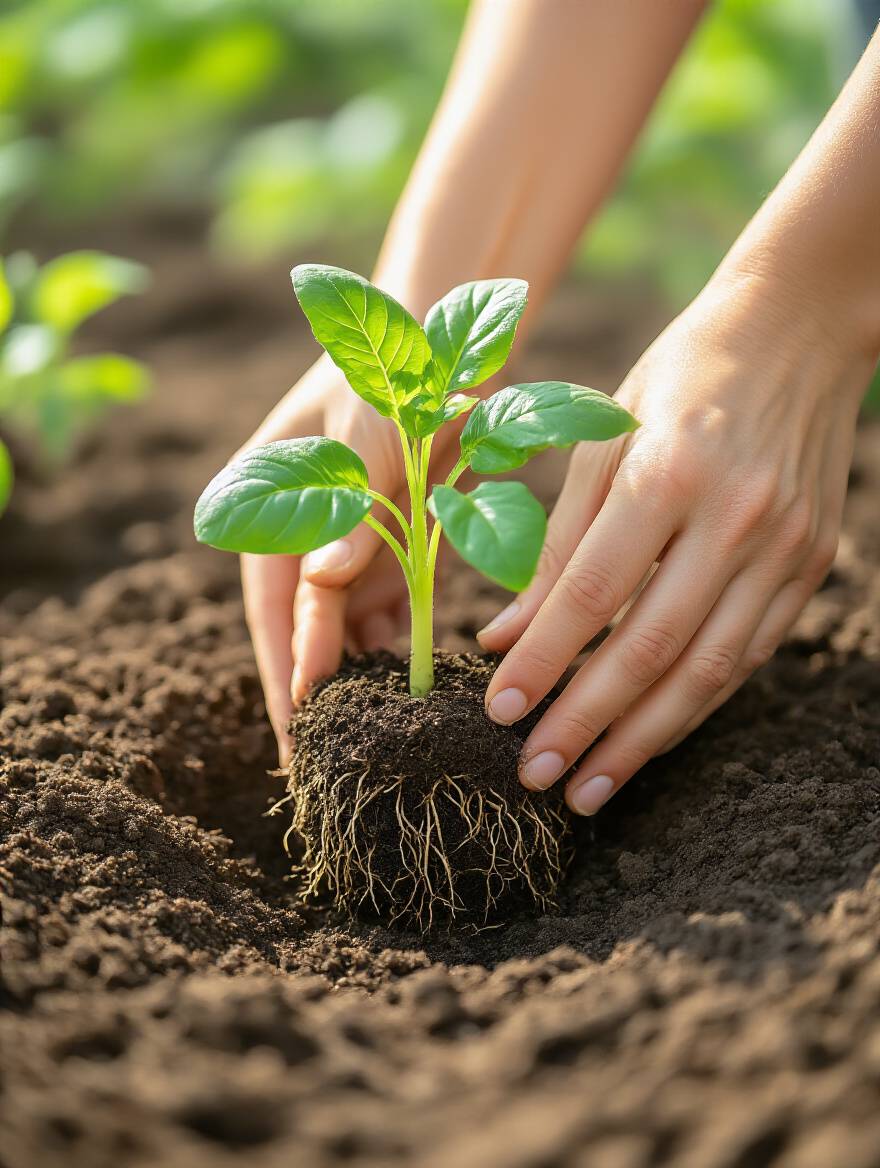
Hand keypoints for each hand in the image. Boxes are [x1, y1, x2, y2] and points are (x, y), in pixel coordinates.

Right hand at [240, 356, 407, 763]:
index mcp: (271, 511)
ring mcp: (349, 547)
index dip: (288, 676)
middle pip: (310, 631)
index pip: (275, 612)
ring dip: (362, 679)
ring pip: (349, 631)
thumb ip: (352, 502)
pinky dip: (399, 647)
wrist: (438, 338)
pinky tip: (411, 689)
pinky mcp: (391, 548)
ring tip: (374, 743)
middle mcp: (304, 537)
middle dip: (324, 692)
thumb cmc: (389, 371)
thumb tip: (324, 580)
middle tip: (335, 763)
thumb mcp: (367, 427)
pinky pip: (391, 612)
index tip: (298, 739)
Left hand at [477, 272, 871, 814]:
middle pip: (652, 648)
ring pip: (708, 671)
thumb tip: (504, 635)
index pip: (592, 594)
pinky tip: (649, 738)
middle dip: (588, 724)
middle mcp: (734, 518)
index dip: (544, 661)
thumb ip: (553, 544)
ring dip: (643, 740)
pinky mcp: (810, 566)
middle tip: (537, 777)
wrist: (798, 330)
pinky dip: (695, 706)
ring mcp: (784, 548)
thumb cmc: (679, 375)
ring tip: (590, 787)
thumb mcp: (601, 439)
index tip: (500, 714)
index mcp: (668, 472)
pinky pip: (748, 656)